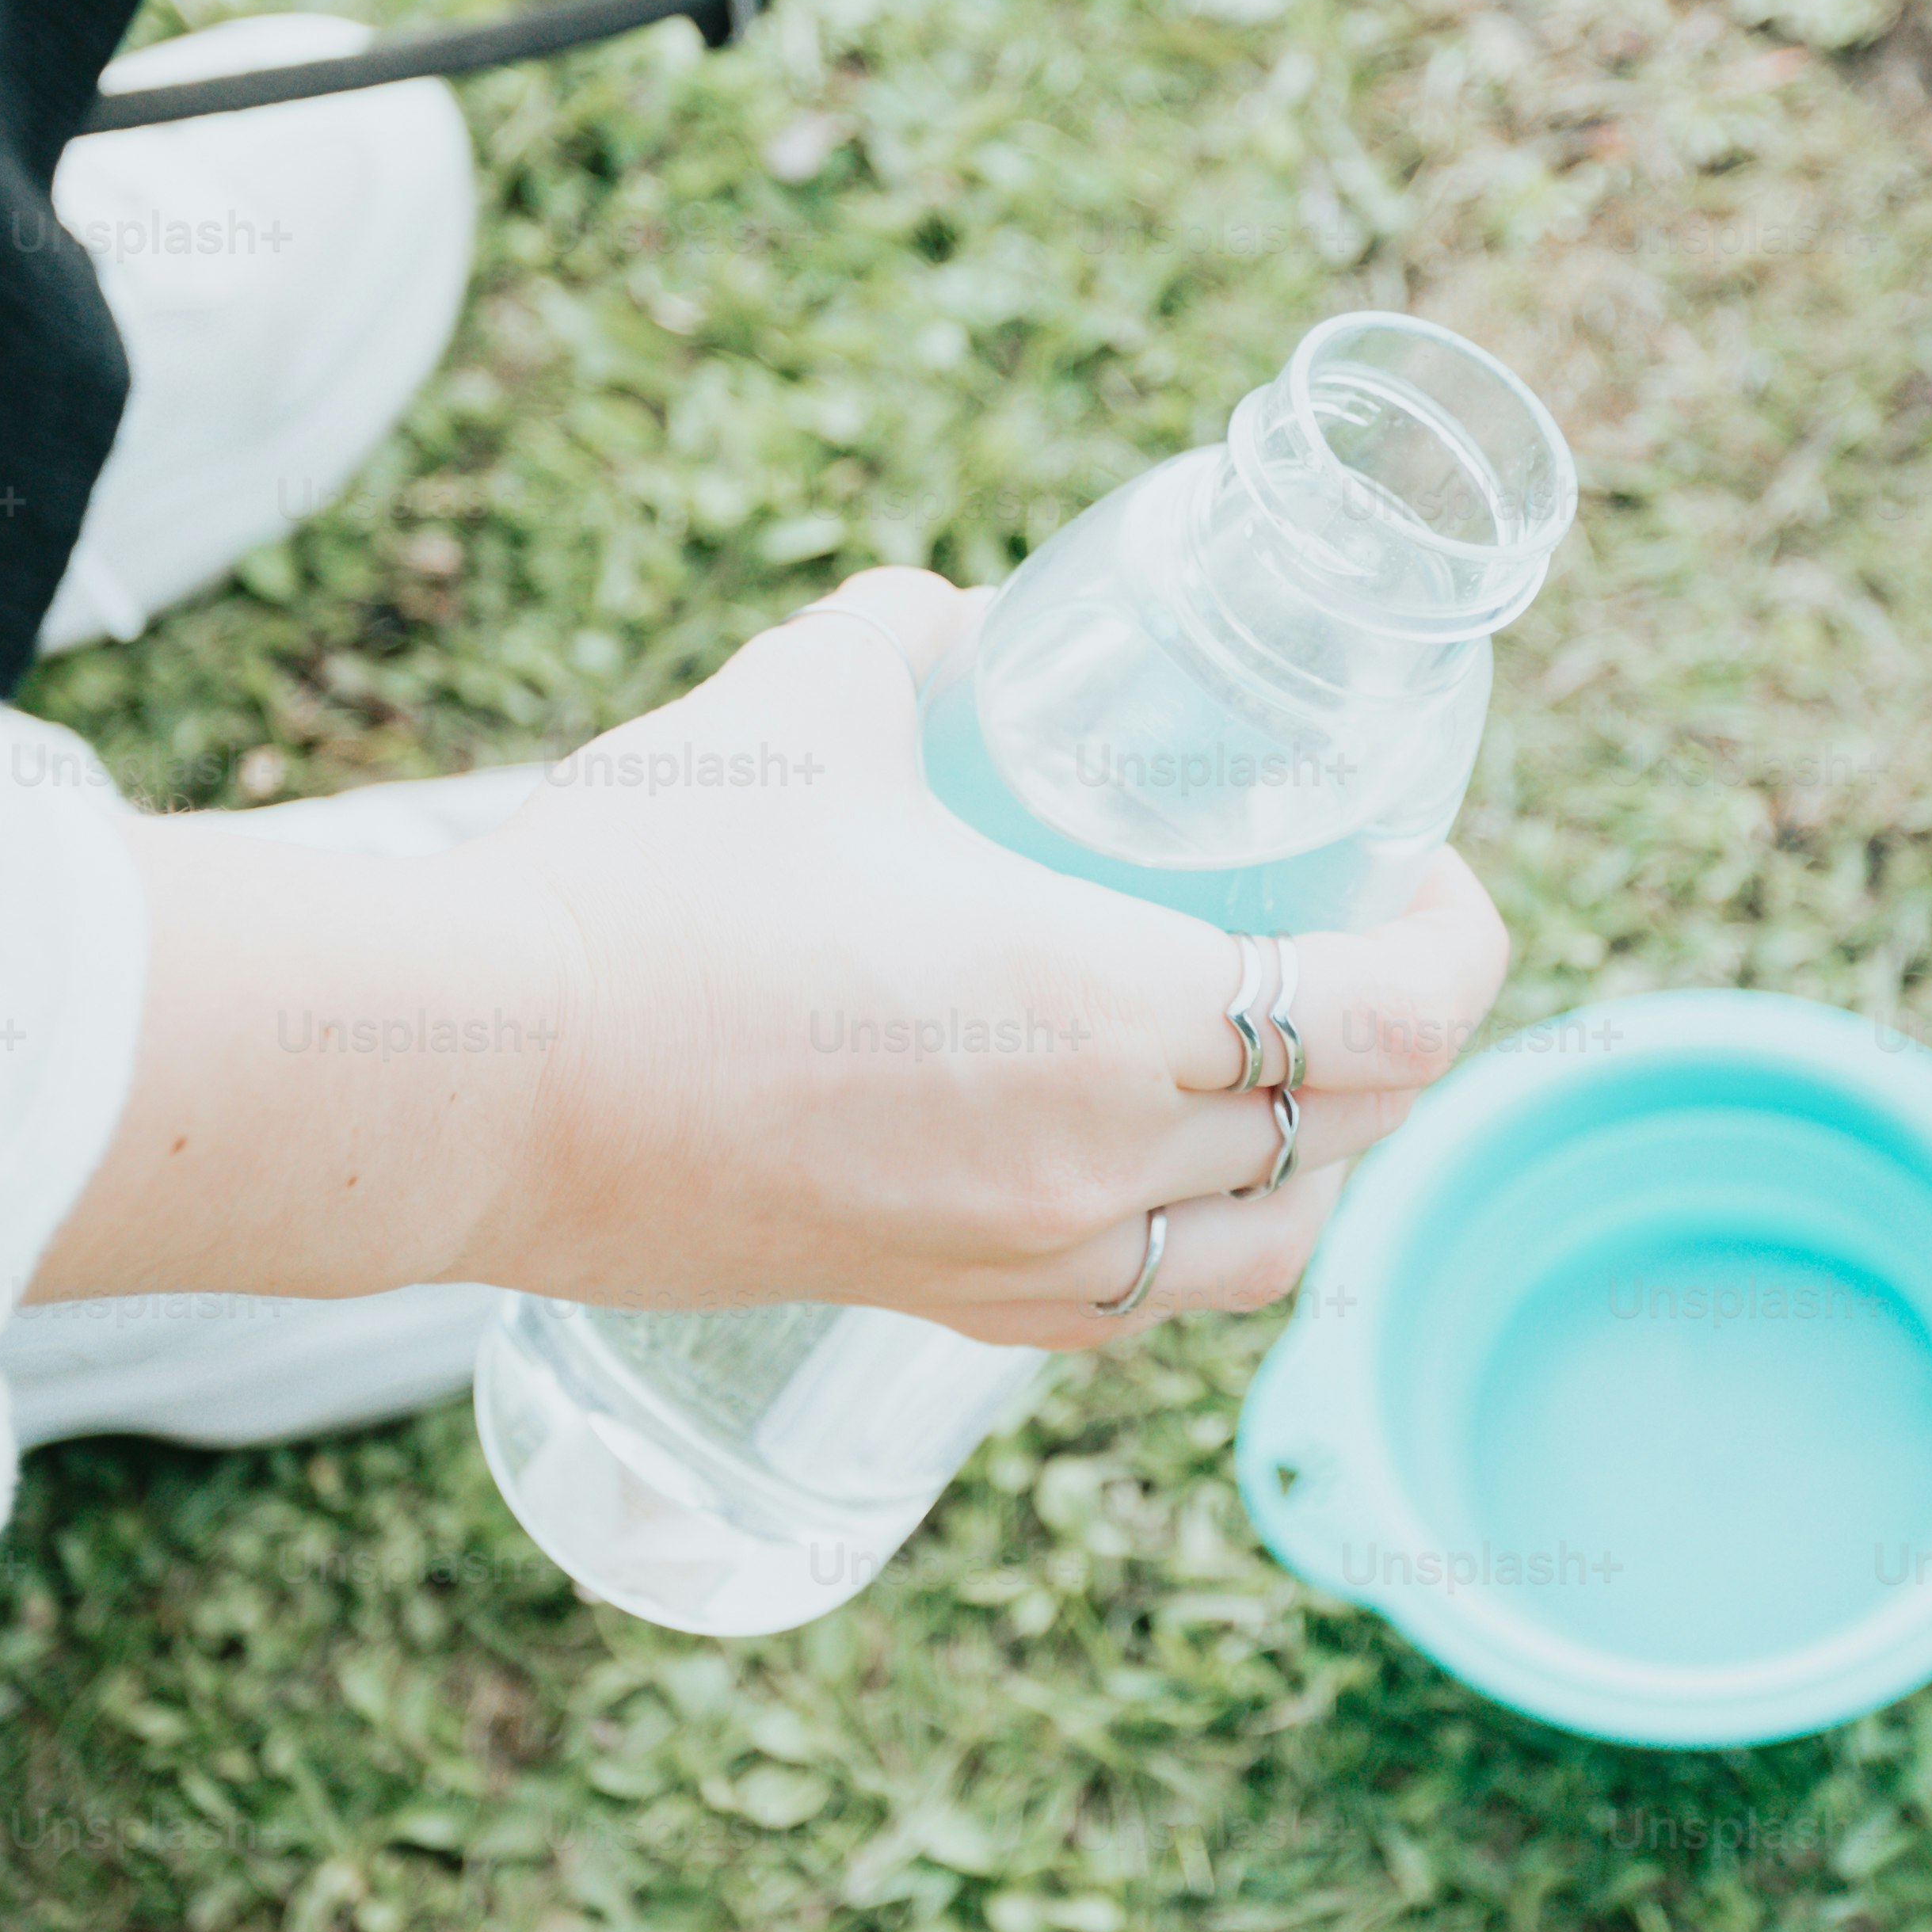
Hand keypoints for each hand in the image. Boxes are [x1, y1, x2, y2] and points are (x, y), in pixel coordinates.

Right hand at [453, 569, 1513, 1345]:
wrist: (475, 1075)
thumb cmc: (640, 884)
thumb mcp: (808, 701)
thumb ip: (918, 641)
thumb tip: (971, 628)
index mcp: (1111, 1010)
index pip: (1396, 1016)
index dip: (1456, 938)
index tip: (1426, 867)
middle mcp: (1099, 1164)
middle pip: (1351, 1126)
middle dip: (1396, 1029)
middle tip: (1359, 926)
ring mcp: (1020, 1257)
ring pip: (1265, 1244)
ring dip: (1312, 1157)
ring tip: (1281, 1061)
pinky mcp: (936, 1302)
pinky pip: (1135, 1303)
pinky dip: (1190, 1239)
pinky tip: (1149, 1164)